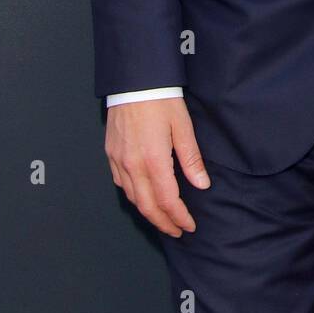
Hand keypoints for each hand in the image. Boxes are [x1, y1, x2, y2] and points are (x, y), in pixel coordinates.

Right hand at [105, 97, 210, 235]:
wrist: (133, 81)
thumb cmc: (161, 100)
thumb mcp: (183, 127)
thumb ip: (191, 159)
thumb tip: (202, 184)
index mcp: (153, 160)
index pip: (168, 200)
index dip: (179, 217)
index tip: (189, 226)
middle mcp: (132, 165)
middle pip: (147, 206)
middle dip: (163, 223)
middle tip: (177, 231)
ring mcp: (118, 161)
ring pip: (132, 198)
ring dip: (149, 213)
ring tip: (163, 219)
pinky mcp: (111, 154)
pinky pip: (121, 184)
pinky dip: (134, 197)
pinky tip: (143, 197)